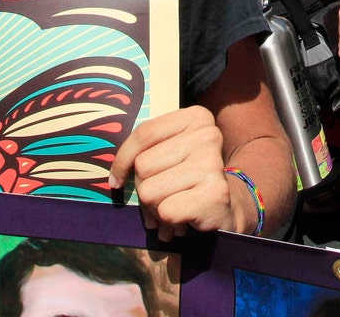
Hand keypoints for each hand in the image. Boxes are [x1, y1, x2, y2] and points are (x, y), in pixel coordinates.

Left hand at [108, 106, 231, 240]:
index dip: (122, 160)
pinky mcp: (215, 193)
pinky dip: (170, 221)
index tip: (116, 180)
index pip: (144, 133)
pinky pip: (166, 211)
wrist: (225, 210)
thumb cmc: (188, 180)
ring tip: (175, 207)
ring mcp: (212, 163)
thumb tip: (113, 176)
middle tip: (163, 198)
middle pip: (143, 165)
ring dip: (156, 208)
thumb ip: (145, 150)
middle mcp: (208, 135)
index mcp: (196, 117)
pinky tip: (186, 219)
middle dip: (145, 188)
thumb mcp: (170, 153)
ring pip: (150, 191)